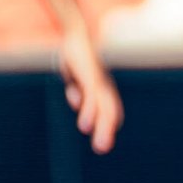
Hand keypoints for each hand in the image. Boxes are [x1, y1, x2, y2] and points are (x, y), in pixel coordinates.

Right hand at [59, 23, 121, 153]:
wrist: (77, 33)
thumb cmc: (76, 53)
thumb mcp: (74, 75)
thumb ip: (77, 90)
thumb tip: (77, 104)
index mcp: (98, 86)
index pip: (107, 107)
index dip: (106, 122)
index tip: (102, 139)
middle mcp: (101, 85)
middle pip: (108, 111)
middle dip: (106, 130)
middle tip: (101, 149)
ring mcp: (96, 82)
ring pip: (103, 108)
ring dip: (102, 128)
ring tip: (100, 146)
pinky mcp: (89, 78)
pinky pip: (91, 99)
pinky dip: (90, 113)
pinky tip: (86, 126)